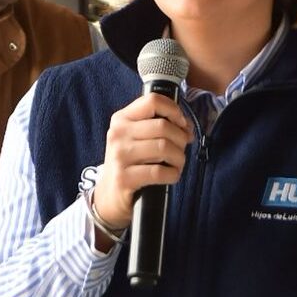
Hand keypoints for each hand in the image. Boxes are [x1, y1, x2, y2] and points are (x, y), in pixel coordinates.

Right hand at [91, 92, 191, 232]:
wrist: (109, 196)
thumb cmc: (130, 163)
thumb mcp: (136, 138)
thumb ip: (159, 125)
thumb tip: (187, 127)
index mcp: (121, 119)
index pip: (153, 101)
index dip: (174, 110)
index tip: (181, 124)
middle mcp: (118, 134)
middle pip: (163, 126)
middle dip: (181, 139)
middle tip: (181, 149)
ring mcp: (119, 156)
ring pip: (164, 147)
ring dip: (179, 157)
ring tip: (177, 163)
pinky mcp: (124, 178)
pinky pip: (160, 171)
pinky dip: (173, 174)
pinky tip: (171, 175)